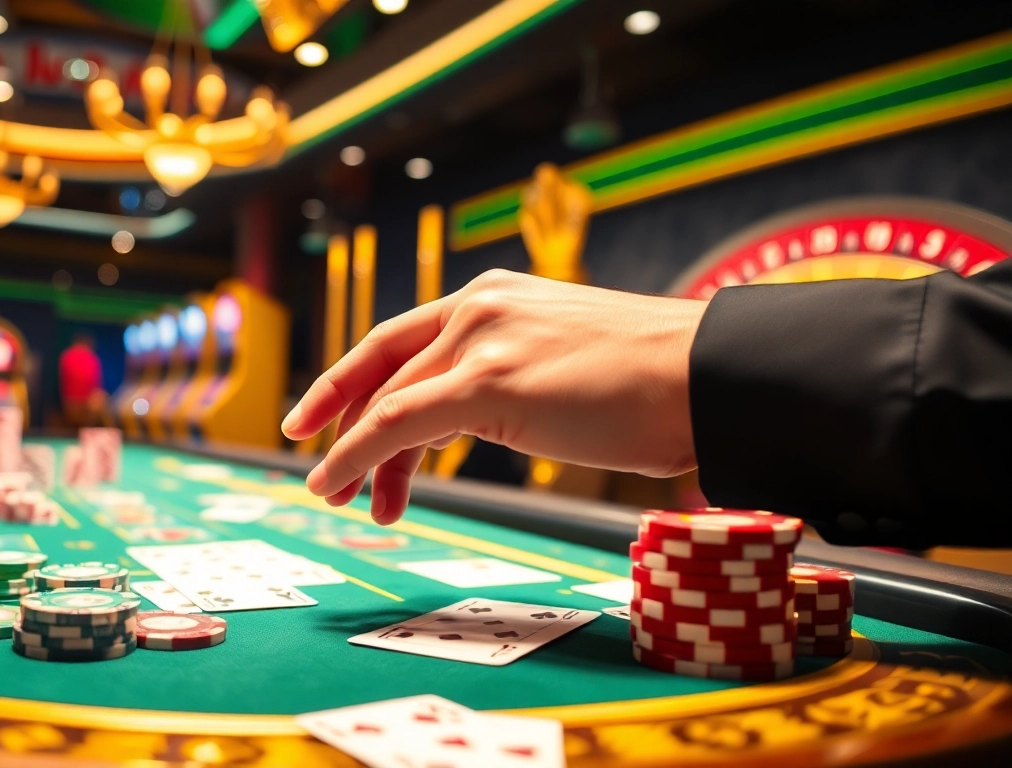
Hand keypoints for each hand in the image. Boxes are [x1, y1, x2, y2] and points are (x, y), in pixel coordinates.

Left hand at [281, 269, 706, 524]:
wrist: (710, 375)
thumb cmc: (659, 383)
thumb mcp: (569, 364)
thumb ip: (519, 374)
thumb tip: (499, 412)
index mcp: (498, 296)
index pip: (407, 338)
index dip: (359, 377)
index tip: (330, 413)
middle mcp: (480, 304)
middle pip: (384, 365)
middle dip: (340, 417)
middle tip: (321, 466)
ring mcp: (481, 338)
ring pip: (384, 399)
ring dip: (350, 452)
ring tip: (338, 494)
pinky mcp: (486, 380)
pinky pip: (395, 424)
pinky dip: (354, 457)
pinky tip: (337, 483)